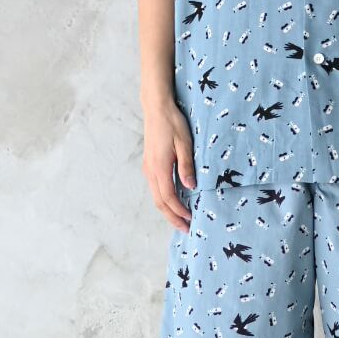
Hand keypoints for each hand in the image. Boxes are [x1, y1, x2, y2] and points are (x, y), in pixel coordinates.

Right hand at [142, 100, 195, 230]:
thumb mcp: (185, 143)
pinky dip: (164, 200)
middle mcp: (151, 170)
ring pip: (156, 196)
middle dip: (172, 217)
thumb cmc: (173, 123)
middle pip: (159, 202)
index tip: (190, 220)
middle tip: (186, 229)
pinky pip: (156, 188)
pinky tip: (174, 201)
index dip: (179, 211)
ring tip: (181, 219)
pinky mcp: (149, 164)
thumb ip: (187, 165)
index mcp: (160, 167)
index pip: (168, 197)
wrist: (156, 108)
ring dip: (167, 210)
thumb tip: (190, 187)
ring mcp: (148, 168)